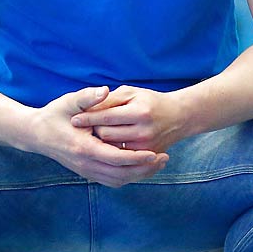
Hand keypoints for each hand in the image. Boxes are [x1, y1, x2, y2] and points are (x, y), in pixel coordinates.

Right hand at [27, 86, 168, 185]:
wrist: (36, 134)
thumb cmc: (55, 114)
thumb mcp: (69, 101)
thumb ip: (88, 97)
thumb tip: (105, 90)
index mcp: (83, 147)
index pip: (116, 158)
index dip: (137, 158)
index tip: (155, 153)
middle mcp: (85, 164)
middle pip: (121, 174)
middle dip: (144, 169)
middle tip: (164, 158)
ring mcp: (86, 171)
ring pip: (118, 180)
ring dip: (139, 175)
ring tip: (157, 163)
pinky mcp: (87, 172)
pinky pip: (112, 180)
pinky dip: (128, 176)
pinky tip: (141, 166)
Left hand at [69, 85, 190, 156]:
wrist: (178, 117)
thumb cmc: (149, 101)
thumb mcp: (131, 93)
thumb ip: (109, 99)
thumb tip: (86, 109)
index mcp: (139, 112)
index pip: (106, 117)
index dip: (88, 118)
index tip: (73, 119)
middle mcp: (144, 131)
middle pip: (106, 135)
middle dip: (94, 131)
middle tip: (85, 127)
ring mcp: (146, 147)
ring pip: (111, 149)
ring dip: (101, 143)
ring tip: (95, 136)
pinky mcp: (146, 157)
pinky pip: (121, 158)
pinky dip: (111, 152)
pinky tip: (106, 146)